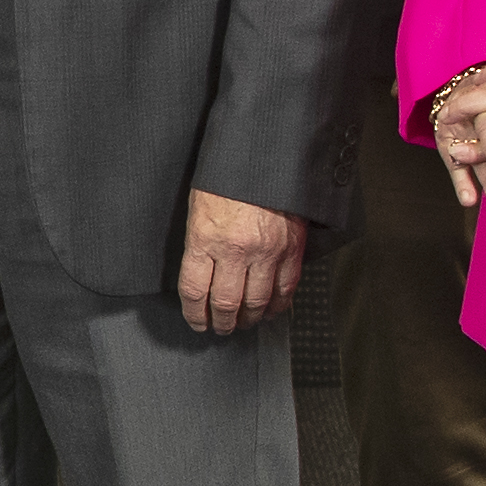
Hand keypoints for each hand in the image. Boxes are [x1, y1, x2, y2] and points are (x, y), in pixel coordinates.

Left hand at [175, 189, 308, 336]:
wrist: (268, 157)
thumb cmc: (229, 176)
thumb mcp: (199, 205)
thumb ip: (200, 242)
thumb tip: (201, 274)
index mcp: (206, 238)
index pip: (195, 290)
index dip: (194, 313)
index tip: (196, 321)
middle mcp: (236, 250)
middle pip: (226, 303)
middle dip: (222, 322)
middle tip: (219, 328)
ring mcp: (267, 252)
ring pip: (257, 302)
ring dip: (248, 319)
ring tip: (242, 324)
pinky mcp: (292, 250)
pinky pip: (285, 289)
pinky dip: (277, 306)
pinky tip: (269, 311)